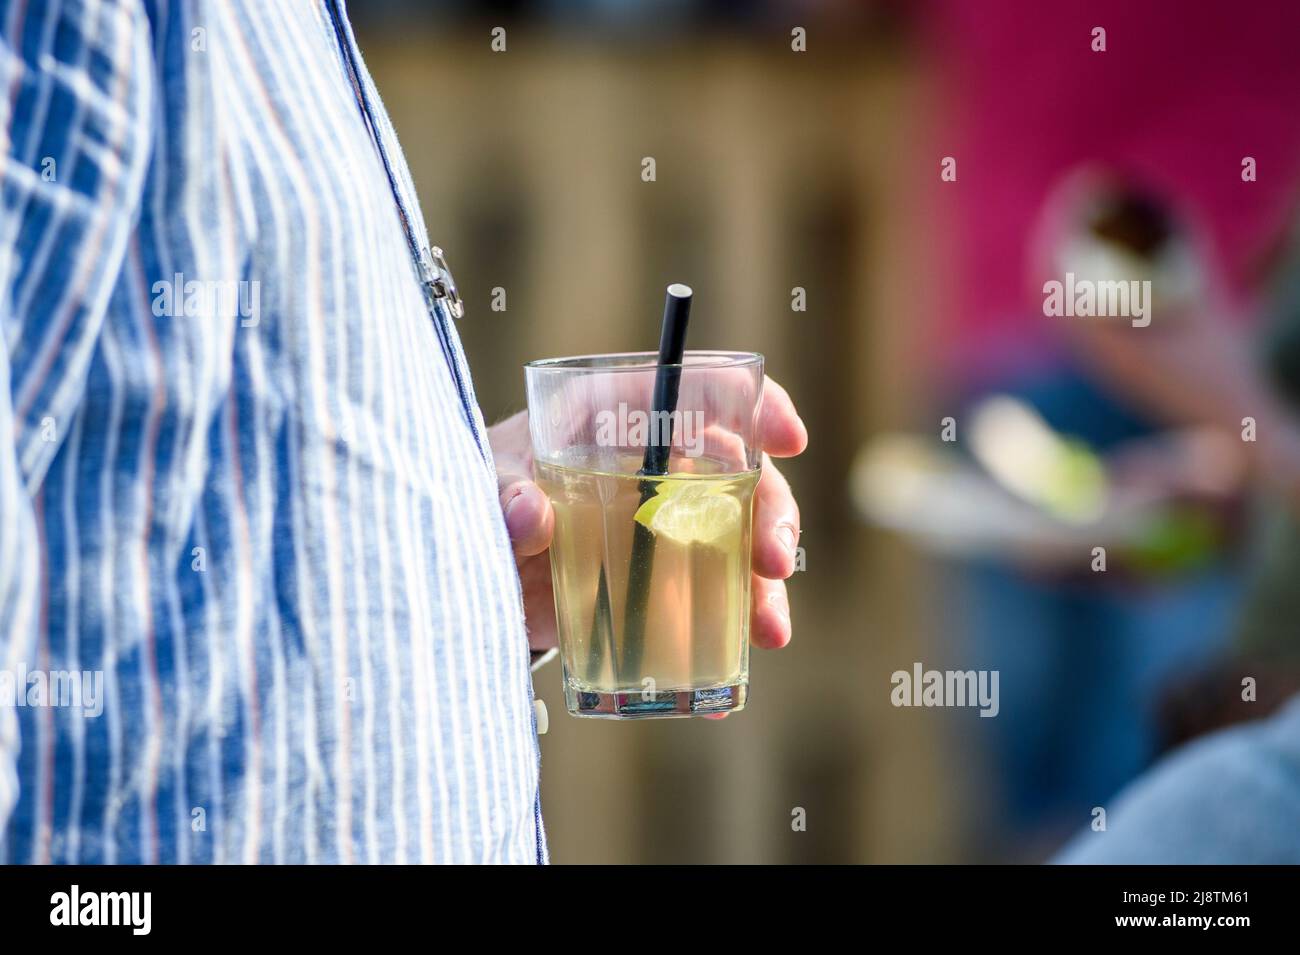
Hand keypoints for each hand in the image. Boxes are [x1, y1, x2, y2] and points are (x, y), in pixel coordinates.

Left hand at [489, 377, 807, 652]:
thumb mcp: (485, 488)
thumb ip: (503, 496)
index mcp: (618, 415)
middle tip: (772, 561)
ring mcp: (666, 518)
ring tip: (769, 630)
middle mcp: (656, 460)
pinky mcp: (663, 575)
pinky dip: (728, 631)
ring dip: (762, 583)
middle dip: (771, 513)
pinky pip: (711, 596)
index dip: (754, 407)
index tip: (789, 440)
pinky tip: (734, 670)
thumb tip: (530, 511)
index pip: (698, 392)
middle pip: (737, 471)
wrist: (475, 561)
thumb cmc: (488, 497)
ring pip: (737, 537)